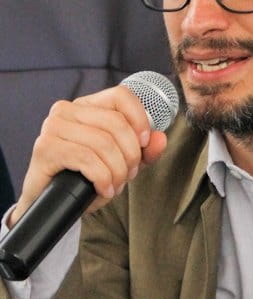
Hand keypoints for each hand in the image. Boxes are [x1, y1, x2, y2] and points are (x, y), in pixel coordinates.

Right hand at [9, 85, 166, 226]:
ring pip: (103, 144)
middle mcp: (66, 110)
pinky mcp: (46, 148)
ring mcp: (53, 127)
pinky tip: (103, 189)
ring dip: (117, 171)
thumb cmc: (85, 178)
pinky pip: (87, 159)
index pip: (121, 95)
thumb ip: (143, 151)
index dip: (139, 118)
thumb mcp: (121, 163)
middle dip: (130, 155)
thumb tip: (160, 138)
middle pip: (116, 123)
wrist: (53, 203)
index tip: (144, 143)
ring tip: (115, 184)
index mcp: (86, 106)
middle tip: (128, 174)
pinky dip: (102, 178)